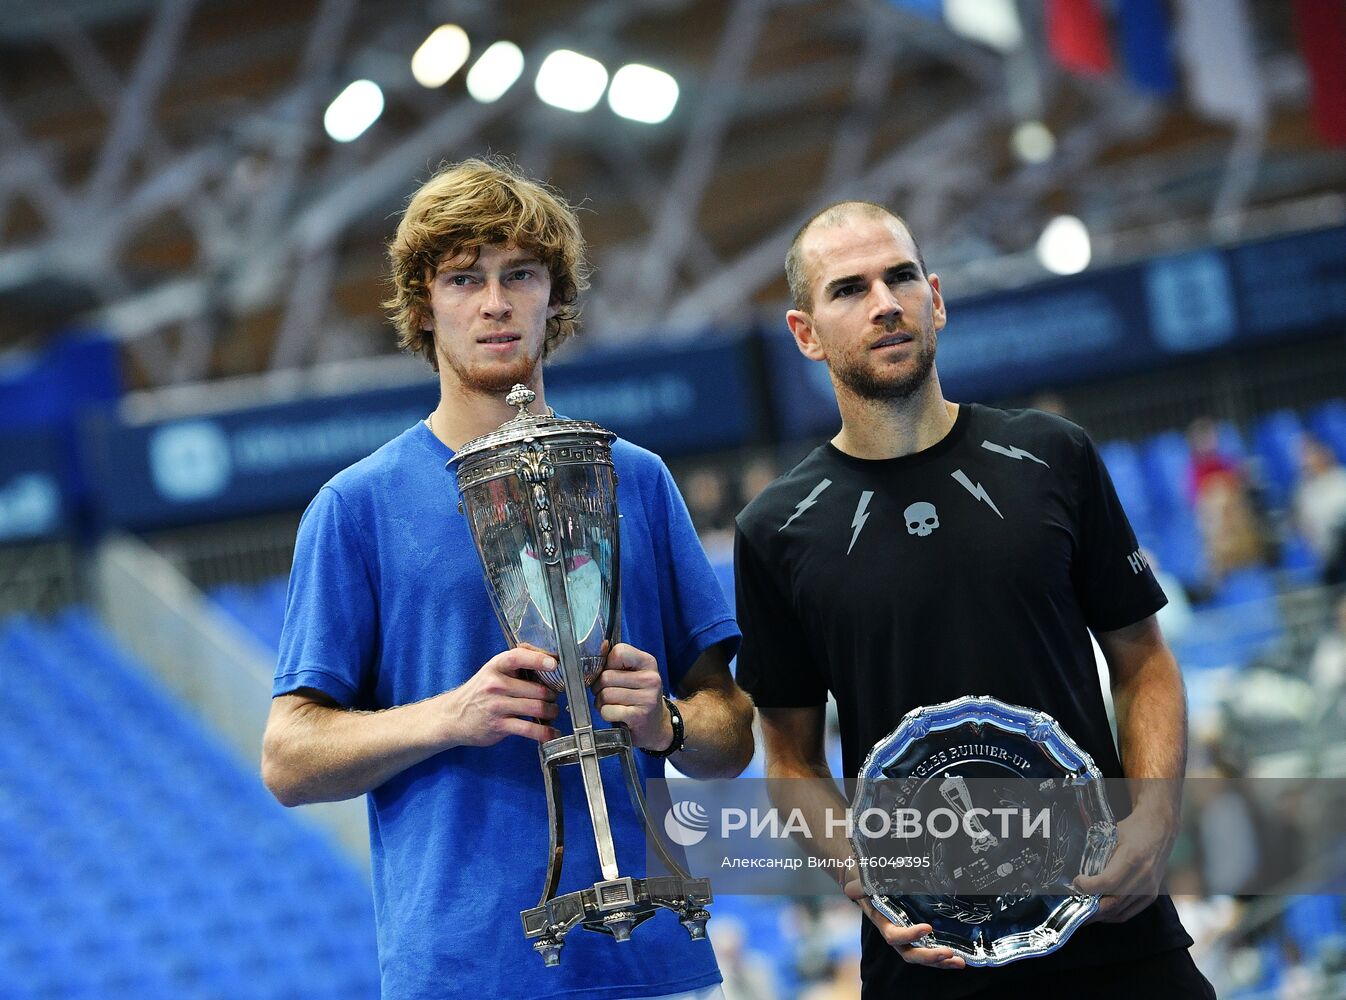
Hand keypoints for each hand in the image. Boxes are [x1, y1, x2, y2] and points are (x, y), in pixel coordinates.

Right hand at [442, 647, 559, 746]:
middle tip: (553, 697)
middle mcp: (496, 685)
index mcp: (495, 667)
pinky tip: (551, 732)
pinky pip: (529, 729)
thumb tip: (547, 657)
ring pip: (537, 708)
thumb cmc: (479, 692)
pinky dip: (545, 732)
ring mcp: (497, 706)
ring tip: (552, 712)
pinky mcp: (499, 726)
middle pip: (536, 689)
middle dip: (552, 695)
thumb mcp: (492, 671)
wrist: (453, 717)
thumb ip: (516, 663)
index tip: (554, 663)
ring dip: (551, 711)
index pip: (517, 658)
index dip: (537, 659)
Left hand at [592, 642, 669, 750]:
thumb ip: (617, 661)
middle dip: (599, 688)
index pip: (618, 652)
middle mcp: (650, 679)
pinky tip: (617, 715)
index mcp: (648, 663)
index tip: (611, 674)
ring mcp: (647, 698)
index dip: (607, 664)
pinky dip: (606, 714)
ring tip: (613, 705)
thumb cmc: (640, 697)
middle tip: (609, 694)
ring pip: (605, 695)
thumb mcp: (635, 674)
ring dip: (602, 703)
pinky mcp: (639, 716)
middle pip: (606, 676)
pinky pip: (608, 711)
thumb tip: (601, 646)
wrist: (658, 725)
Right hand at [843, 876, 964, 969]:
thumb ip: (859, 884)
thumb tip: (853, 888)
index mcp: (881, 921)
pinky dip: (943, 957)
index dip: (909, 935)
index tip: (927, 928)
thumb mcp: (862, 879)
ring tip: (959, 961)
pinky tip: (959, 959)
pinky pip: (928, 949)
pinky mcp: (916, 934)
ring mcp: (905, 936)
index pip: (893, 936)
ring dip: (941, 961)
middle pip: (910, 953)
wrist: (866, 880)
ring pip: (921, 956)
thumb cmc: (865, 879)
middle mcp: (893, 932)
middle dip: (929, 955)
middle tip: (948, 951)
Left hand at [1074, 806, 1175, 923]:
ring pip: (1120, 910)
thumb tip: (1077, 873)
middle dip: (1091, 909)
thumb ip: (1097, 855)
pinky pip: (1130, 912)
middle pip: (1114, 902)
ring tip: (1083, 912)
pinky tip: (1100, 912)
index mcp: (1132, 858)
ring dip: (1100, 915)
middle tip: (1073, 908)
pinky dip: (1113, 915)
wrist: (1159, 829)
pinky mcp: (1151, 895)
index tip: (1077, 882)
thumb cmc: (1132, 830)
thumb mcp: (1111, 835)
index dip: (1089, 887)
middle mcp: (1143, 876)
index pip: (1108, 882)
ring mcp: (1149, 888)